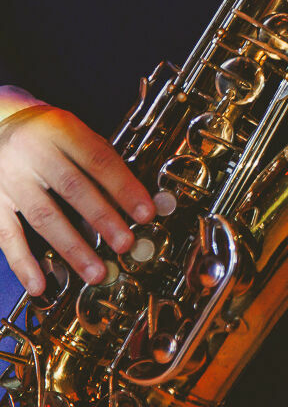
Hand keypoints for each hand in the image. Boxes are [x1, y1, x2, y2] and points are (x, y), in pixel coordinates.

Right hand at [0, 88, 153, 294]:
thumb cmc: (46, 133)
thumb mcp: (74, 132)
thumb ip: (101, 161)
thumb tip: (136, 199)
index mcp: (61, 131)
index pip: (99, 160)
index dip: (125, 188)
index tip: (146, 212)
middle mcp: (33, 153)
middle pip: (73, 189)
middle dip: (103, 219)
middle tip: (125, 244)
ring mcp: (9, 179)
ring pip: (43, 216)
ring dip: (72, 248)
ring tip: (95, 271)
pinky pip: (7, 235)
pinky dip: (23, 263)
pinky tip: (39, 284)